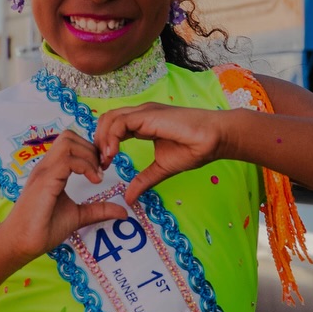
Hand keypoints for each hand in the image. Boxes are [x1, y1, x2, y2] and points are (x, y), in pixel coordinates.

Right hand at [0, 129, 127, 261]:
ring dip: (89, 155)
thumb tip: (122, 212)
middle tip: (102, 171)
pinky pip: (67, 159)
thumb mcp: (78, 216)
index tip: (102, 171)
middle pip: (69, 136)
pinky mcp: (45, 180)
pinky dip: (85, 166)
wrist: (20, 244)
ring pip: (68, 141)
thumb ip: (98, 210)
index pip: (70, 143)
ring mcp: (44, 171)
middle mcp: (46, 166)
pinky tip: (93, 181)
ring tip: (97, 177)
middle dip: (92, 148)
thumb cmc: (42, 230)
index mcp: (52, 170)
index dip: (90, 151)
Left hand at [94, 103, 231, 203]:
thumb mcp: (161, 168)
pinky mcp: (148, 115)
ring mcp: (144, 112)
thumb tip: (129, 199)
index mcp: (142, 124)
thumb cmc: (194, 149)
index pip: (113, 127)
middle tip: (100, 164)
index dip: (103, 145)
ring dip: (102, 140)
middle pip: (106, 120)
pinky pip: (120, 122)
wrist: (214, 139)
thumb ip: (143, 180)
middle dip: (97, 142)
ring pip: (110, 118)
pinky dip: (111, 137)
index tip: (103, 166)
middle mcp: (140, 114)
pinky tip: (113, 153)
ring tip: (105, 160)